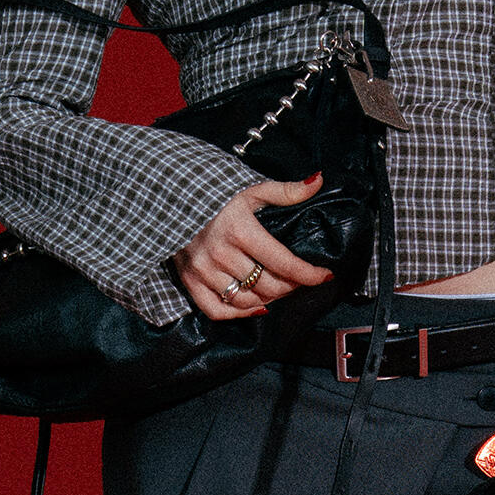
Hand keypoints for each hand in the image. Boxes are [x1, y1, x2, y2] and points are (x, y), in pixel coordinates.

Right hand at [174, 177, 330, 321]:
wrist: (169, 197)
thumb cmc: (215, 194)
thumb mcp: (251, 189)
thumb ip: (286, 191)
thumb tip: (318, 181)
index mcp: (239, 230)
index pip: (284, 263)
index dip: (309, 274)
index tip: (324, 276)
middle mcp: (220, 253)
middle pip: (269, 286)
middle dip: (291, 286)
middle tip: (297, 279)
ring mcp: (203, 270)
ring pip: (247, 300)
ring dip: (269, 299)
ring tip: (278, 288)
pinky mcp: (189, 281)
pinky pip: (217, 311)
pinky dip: (239, 313)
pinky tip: (255, 305)